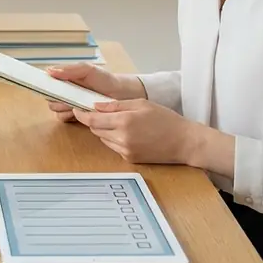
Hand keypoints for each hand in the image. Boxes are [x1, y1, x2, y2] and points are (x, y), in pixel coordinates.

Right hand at [44, 63, 145, 122]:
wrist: (122, 95)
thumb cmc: (106, 80)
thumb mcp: (89, 70)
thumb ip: (71, 69)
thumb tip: (49, 70)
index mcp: (66, 79)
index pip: (48, 83)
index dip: (45, 85)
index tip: (47, 87)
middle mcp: (66, 92)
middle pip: (49, 98)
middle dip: (57, 99)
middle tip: (70, 98)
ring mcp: (70, 105)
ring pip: (55, 109)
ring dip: (63, 108)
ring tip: (77, 105)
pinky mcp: (76, 117)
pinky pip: (63, 118)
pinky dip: (68, 116)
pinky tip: (79, 113)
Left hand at [72, 99, 199, 164]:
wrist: (184, 142)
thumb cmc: (166, 119)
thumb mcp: (141, 103)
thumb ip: (116, 105)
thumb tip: (96, 105)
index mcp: (125, 121)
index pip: (93, 120)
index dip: (82, 114)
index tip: (78, 109)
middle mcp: (122, 138)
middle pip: (95, 130)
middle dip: (94, 121)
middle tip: (100, 112)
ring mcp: (125, 151)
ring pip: (103, 139)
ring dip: (104, 130)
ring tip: (119, 122)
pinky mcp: (129, 159)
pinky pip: (113, 147)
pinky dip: (114, 139)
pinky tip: (128, 133)